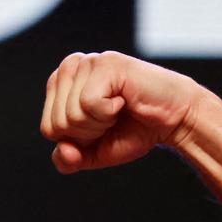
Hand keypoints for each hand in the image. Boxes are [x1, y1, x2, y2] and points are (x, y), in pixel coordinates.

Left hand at [39, 51, 206, 172]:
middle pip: (56, 123)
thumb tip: (64, 151)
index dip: (77, 140)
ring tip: (119, 107)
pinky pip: (88, 104)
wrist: (174, 120)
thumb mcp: (94, 152)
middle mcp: (70, 67)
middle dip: (88, 133)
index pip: (48, 128)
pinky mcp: (106, 64)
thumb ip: (68, 159)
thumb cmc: (134, 130)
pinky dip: (109, 112)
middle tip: (113, 117)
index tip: (101, 126)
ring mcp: (88, 62)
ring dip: (100, 123)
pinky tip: (125, 100)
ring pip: (71, 115)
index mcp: (60, 84)